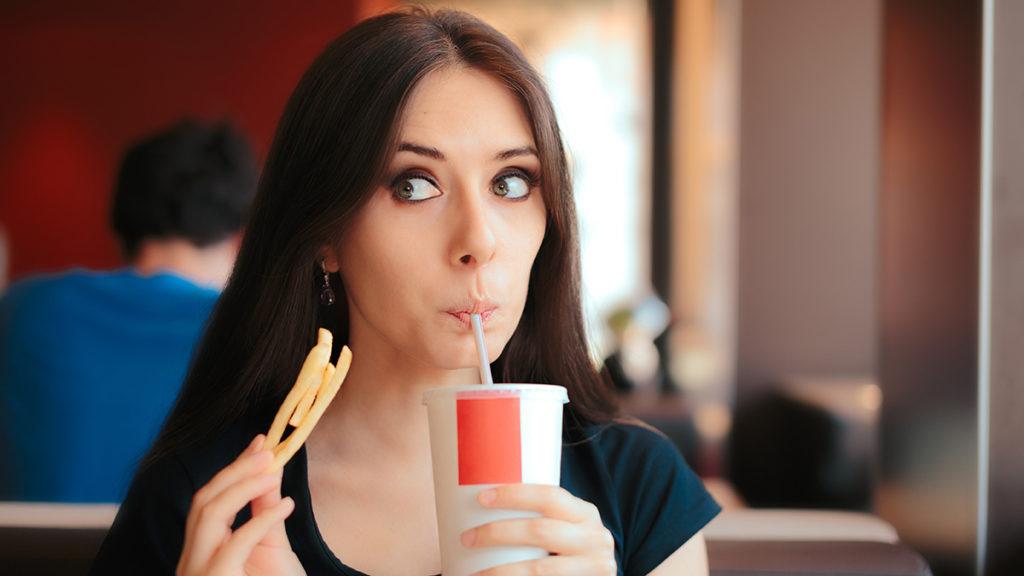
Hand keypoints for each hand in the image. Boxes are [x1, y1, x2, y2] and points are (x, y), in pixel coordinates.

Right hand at [176, 435, 305, 575]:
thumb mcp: (270, 548)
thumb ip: (265, 513)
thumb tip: (270, 470)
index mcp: (200, 553)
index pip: (208, 501)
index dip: (233, 469)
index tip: (259, 443)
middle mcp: (191, 562)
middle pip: (203, 502)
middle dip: (234, 471)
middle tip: (267, 451)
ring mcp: (198, 573)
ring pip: (207, 515)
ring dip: (242, 487)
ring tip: (273, 471)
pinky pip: (235, 544)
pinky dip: (261, 520)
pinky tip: (286, 505)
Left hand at [460, 484, 616, 575]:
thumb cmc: (567, 547)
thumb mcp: (566, 527)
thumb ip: (539, 517)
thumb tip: (477, 503)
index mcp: (585, 514)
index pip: (550, 496)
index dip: (515, 495)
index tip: (481, 498)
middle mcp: (595, 539)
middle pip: (540, 531)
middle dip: (498, 533)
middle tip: (466, 538)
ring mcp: (594, 568)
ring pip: (538, 570)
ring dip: (499, 572)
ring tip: (473, 574)